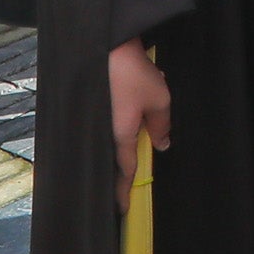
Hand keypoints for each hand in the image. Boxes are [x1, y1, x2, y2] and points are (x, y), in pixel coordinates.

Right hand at [108, 40, 169, 209]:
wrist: (105, 43)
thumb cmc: (132, 71)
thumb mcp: (158, 99)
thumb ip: (162, 125)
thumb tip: (162, 144)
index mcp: (120, 135)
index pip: (125, 170)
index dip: (124, 191)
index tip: (122, 210)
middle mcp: (103, 131)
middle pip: (112, 160)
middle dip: (117, 176)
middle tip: (119, 194)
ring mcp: (95, 119)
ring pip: (107, 144)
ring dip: (115, 153)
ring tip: (120, 163)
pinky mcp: (91, 106)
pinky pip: (102, 128)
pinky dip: (111, 134)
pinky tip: (118, 129)